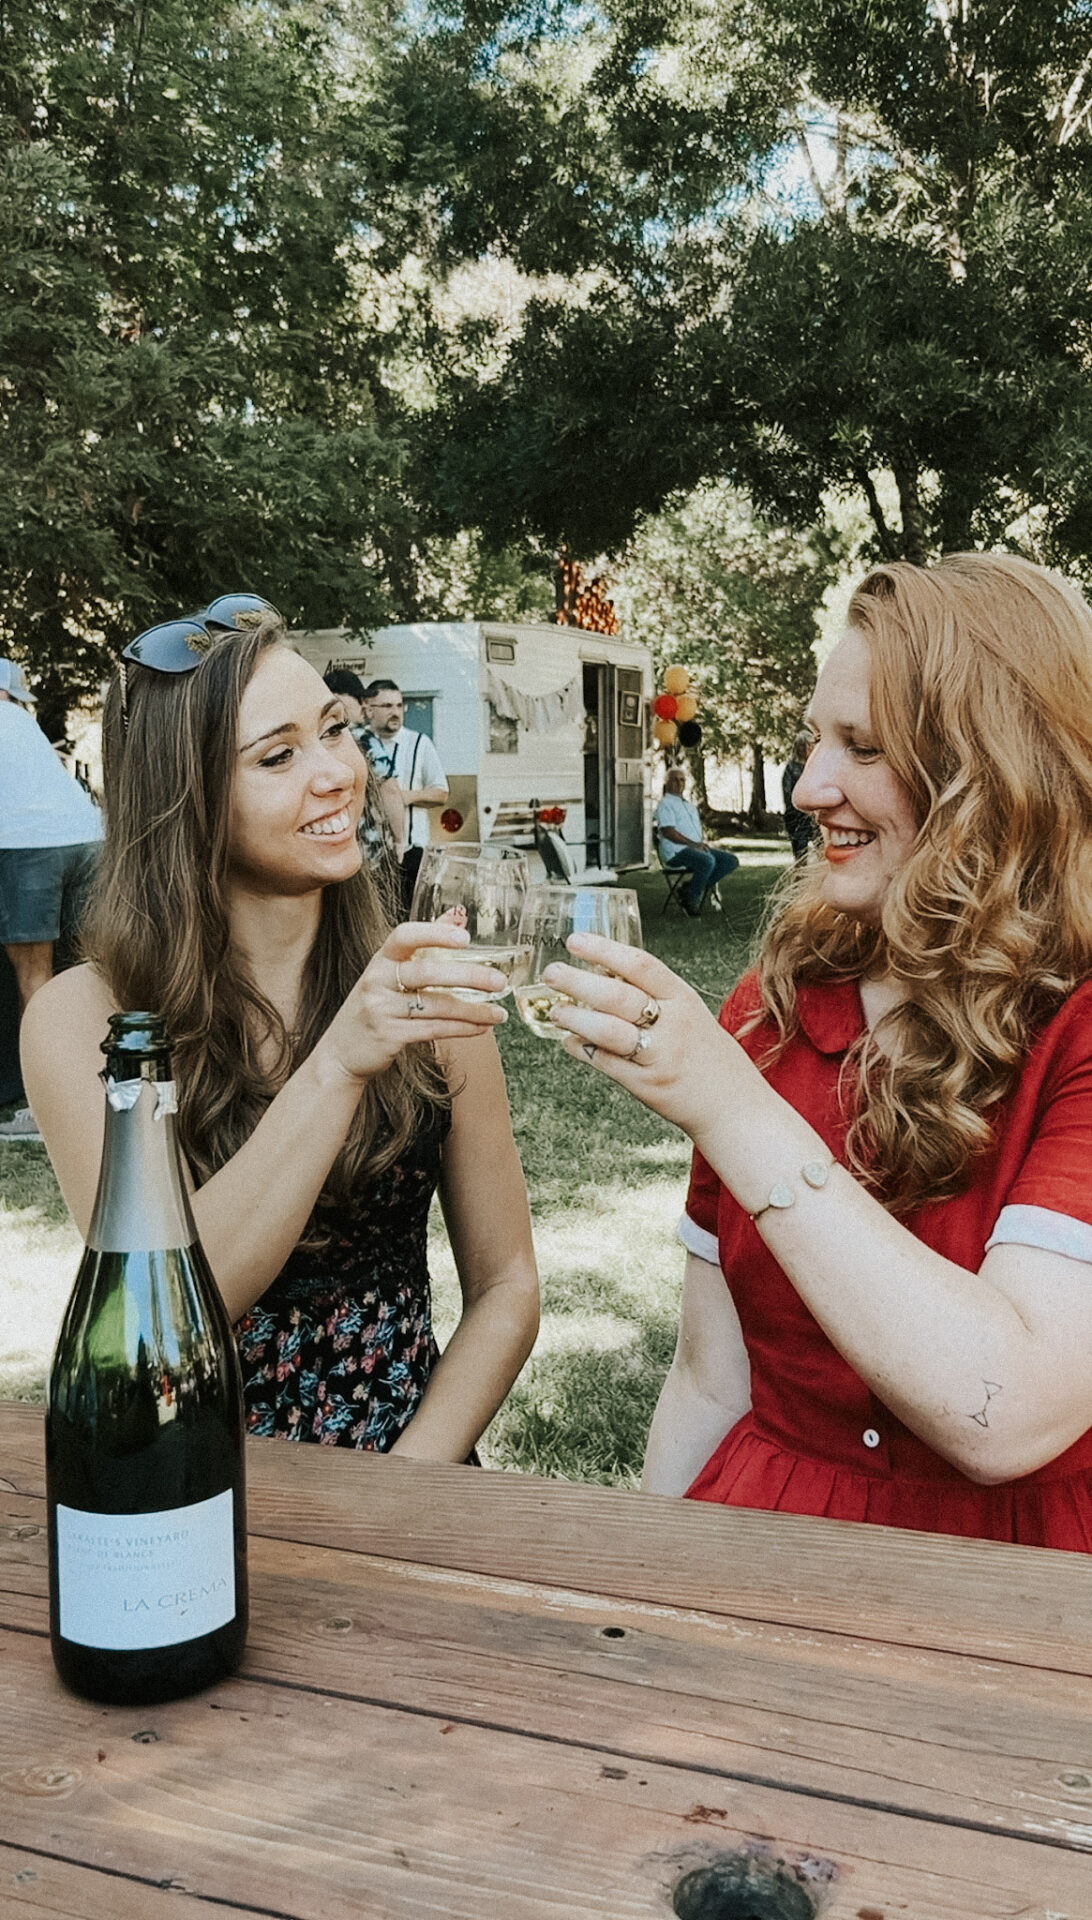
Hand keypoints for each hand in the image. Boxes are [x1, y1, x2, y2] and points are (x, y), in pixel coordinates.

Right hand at [317, 919, 506, 1085]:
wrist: (341, 1052)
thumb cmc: (374, 1006)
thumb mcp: (390, 972)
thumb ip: (425, 943)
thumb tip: (458, 916)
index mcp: (380, 960)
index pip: (405, 936)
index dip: (434, 934)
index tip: (465, 937)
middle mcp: (377, 981)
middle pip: (427, 972)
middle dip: (468, 976)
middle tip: (498, 981)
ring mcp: (381, 1010)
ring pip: (436, 1006)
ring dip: (473, 1010)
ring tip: (499, 1014)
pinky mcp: (389, 1036)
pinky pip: (433, 1030)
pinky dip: (462, 1029)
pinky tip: (481, 1027)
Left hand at [541, 933, 733, 1134]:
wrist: (735, 1107)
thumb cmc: (711, 1058)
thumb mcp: (693, 1015)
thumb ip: (657, 997)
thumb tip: (607, 976)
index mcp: (684, 1000)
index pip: (640, 966)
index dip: (604, 950)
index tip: (575, 941)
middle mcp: (672, 1025)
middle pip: (618, 997)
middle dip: (579, 982)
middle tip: (552, 973)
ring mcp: (658, 1057)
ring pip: (608, 1031)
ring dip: (576, 1019)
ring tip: (556, 1010)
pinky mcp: (646, 1086)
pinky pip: (606, 1064)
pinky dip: (582, 1050)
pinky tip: (568, 1042)